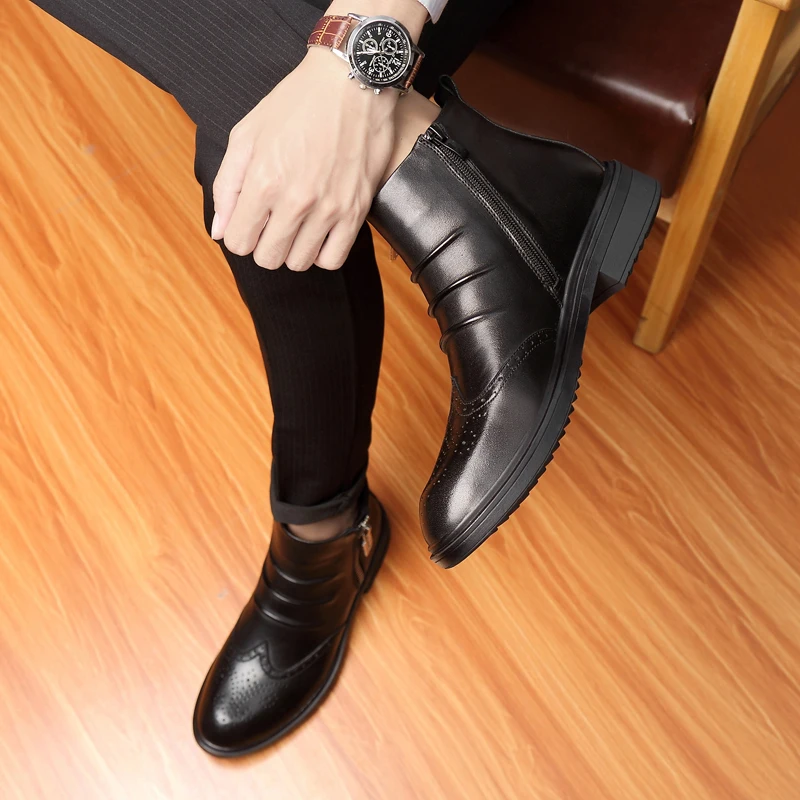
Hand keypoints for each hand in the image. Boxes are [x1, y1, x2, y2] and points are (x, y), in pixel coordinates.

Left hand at [211, 47, 397, 270]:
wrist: (351, 84)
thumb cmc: (297, 104)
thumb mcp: (247, 135)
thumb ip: (226, 186)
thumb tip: (220, 231)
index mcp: (264, 181)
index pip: (238, 242)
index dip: (239, 234)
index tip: (250, 221)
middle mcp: (296, 201)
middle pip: (268, 258)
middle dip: (264, 245)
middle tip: (272, 223)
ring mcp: (329, 209)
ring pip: (300, 262)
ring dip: (293, 249)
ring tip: (297, 225)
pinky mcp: (356, 212)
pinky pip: (333, 259)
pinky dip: (322, 253)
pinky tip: (319, 233)